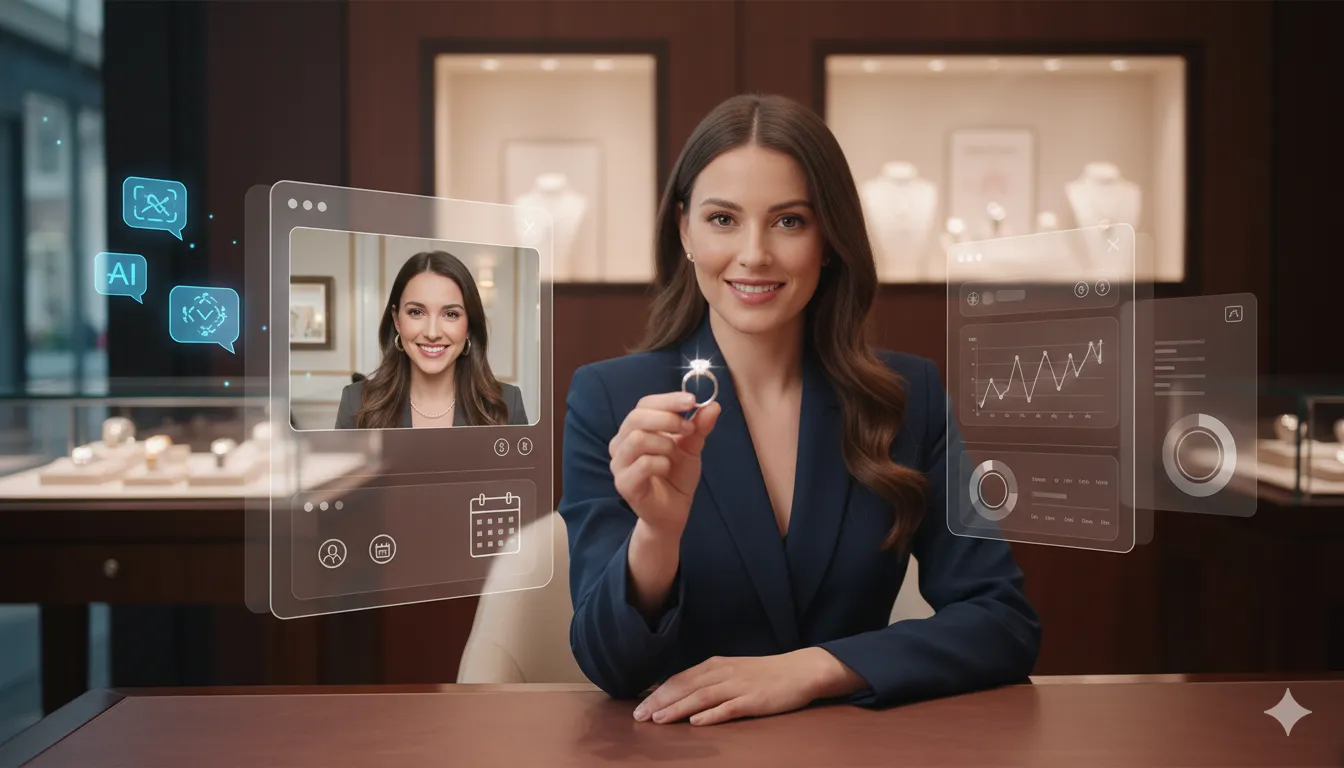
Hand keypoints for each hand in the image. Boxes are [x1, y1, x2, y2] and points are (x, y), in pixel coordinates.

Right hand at [609, 393, 720, 537]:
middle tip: (689, 428)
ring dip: (665, 444)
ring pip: (637, 439)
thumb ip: (699, 427)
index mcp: (634, 430)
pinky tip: (667, 469)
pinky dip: (661, 463)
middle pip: (636, 418)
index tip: (692, 400)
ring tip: (676, 455)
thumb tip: (713, 405)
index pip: (644, 404)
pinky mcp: (623, 484)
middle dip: (668, 419)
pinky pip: (643, 464)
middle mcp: (621, 444)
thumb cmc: (677, 476)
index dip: (668, 400)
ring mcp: (619, 464)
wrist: (673, 511)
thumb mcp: (692, 447)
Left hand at [631, 648, 863, 725]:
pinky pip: (729, 708)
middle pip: (685, 687)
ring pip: (702, 697)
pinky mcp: (754, 701)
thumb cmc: (762, 673)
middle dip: (659, 702)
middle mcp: (722, 673)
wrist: (799, 670)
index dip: (657, 693)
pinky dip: (711, 715)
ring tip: (659, 720)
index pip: (679, 679)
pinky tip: (697, 722)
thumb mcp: (730, 671)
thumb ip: (706, 681)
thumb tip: (677, 694)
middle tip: (638, 717)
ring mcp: (738, 686)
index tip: (638, 706)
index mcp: (714, 665)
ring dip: (678, 708)